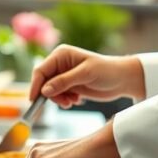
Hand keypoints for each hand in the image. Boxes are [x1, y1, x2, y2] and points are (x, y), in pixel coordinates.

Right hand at [30, 45, 144, 108]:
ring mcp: (64, 75)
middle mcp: (60, 63)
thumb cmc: (107, 71)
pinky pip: (58, 95)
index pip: (41, 70)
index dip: (36, 85)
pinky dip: (64, 100)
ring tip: (72, 101)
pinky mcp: (69, 85)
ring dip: (59, 99)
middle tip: (64, 103)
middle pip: (43, 82)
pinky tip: (76, 100)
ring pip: (50, 91)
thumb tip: (44, 90)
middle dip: (51, 94)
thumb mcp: (85, 75)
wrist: (122, 80)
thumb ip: (64, 82)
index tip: (34, 100)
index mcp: (61, 54)